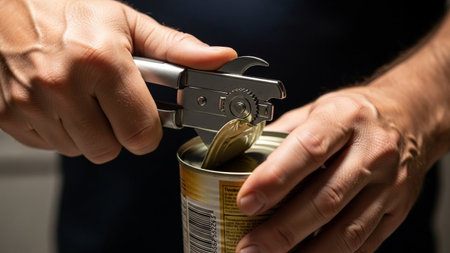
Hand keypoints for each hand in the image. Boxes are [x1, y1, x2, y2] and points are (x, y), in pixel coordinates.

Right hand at [0, 0, 236, 163]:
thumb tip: (218, 59)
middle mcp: (63, 86)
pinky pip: (51, 146)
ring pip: (81, 151)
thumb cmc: (64, 9)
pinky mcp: (9, 117)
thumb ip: (176, 48)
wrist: (3, 4)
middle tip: (113, 106)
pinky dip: (62, 131)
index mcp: (102, 62)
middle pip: (109, 150)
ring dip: (89, 132)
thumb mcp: (126, 23)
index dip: (148, 130)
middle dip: (119, 133)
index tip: (145, 119)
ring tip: (83, 97)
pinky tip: (60, 103)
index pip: (140, 133)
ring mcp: (32, 104)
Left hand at [235, 86, 437, 251]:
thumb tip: (246, 158)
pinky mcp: (397, 209)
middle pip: (326, 198)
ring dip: (306, 251)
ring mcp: (389, 184)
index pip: (309, 150)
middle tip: (251, 246)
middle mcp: (371, 151)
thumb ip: (283, 133)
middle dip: (283, 228)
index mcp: (345, 118)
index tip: (247, 200)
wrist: (411, 117)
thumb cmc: (358, 114)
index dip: (275, 178)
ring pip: (347, 228)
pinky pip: (364, 241)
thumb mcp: (319, 108)